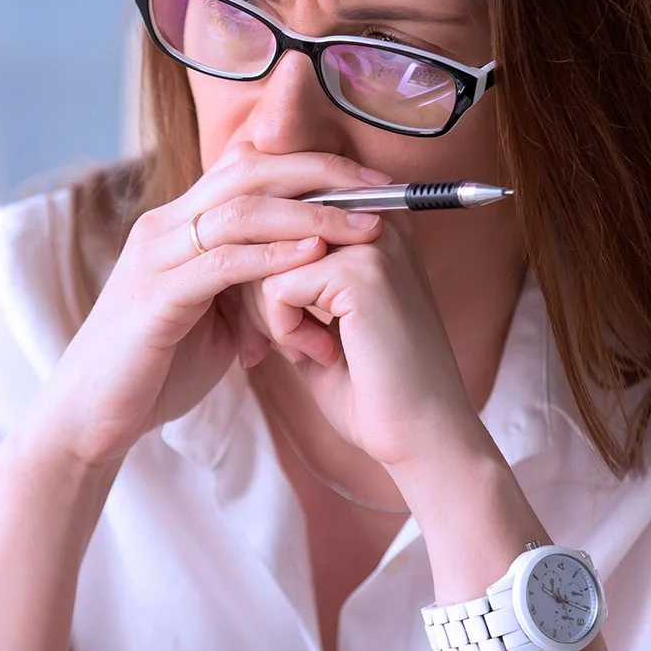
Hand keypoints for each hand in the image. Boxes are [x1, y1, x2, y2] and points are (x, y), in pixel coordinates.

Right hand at [14, 143, 391, 467]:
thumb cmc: (155, 369)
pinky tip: (313, 255)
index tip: (371, 182)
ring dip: (311, 212)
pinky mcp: (154, 297)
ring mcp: (156, 257)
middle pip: (250, 170)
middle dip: (322, 173)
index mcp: (180, 224)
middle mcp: (165, 226)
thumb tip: (302, 276)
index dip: (312, 164)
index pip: (250, 167)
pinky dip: (273, 255)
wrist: (92, 418)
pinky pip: (222, 262)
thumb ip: (250, 286)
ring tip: (364, 223)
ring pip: (240, 209)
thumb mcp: (214, 316)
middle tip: (382, 188)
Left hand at [251, 207, 487, 469]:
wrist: (423, 435)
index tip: (275, 327)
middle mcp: (376, 217)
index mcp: (370, 219)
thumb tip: (227, 249)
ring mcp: (372, 240)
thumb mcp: (318, 316)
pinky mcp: (361, 272)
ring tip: (314, 349)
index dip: (261, 274)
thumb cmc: (371, 384)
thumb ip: (285, 275)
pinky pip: (275, 288)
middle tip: (290, 346)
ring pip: (265, 258)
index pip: (279, 215)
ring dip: (271, 316)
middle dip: (257, 295)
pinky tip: (323, 355)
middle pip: (268, 231)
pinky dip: (284, 331)